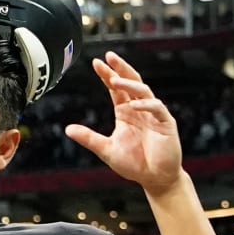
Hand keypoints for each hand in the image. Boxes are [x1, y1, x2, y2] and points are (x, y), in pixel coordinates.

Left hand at [65, 52, 183, 193]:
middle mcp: (139, 109)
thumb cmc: (134, 164)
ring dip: (129, 83)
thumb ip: (89, 138)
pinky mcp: (165, 123)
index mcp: (125, 112)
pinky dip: (144, 105)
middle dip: (120, 68)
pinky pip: (156, 108)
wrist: (155, 179)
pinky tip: (133, 106)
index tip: (96, 63)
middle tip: (109, 56)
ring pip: (143, 90)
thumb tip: (67, 130)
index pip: (116, 88)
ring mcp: (153, 114)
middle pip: (131, 81)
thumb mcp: (107, 150)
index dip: (107, 75)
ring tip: (115, 79)